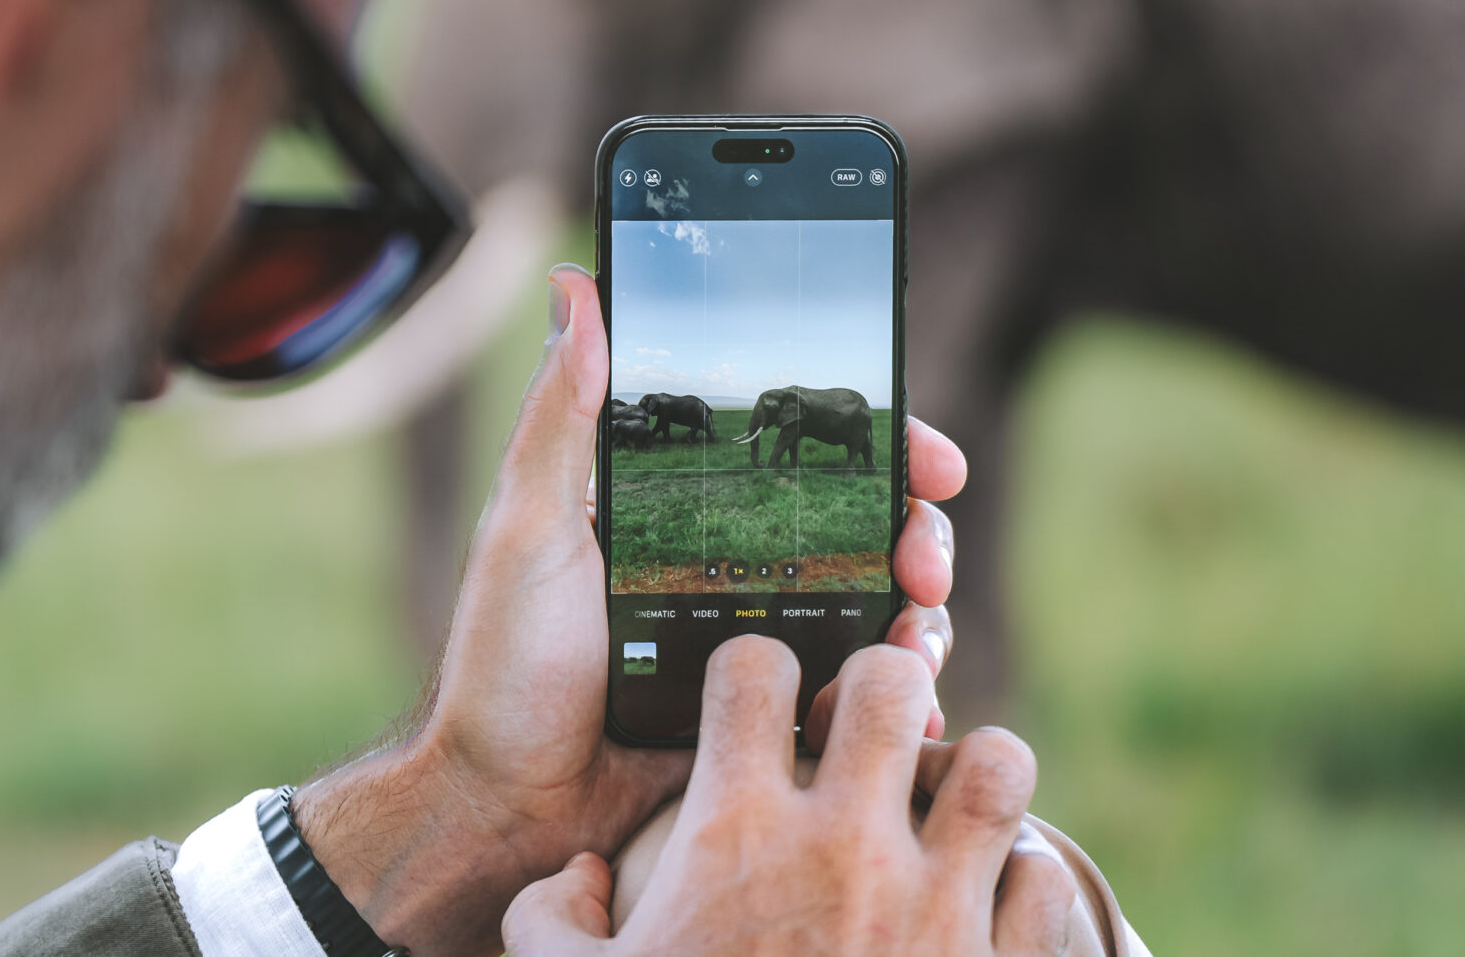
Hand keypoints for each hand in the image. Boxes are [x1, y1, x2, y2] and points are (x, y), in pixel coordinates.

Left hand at [294, 264, 969, 956]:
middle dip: (920, 534)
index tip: (932, 456)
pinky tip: (912, 710)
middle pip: (866, 531)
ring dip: (923, 619)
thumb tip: (575, 283)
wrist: (507, 808)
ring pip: (881, 617)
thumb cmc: (505, 664)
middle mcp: (737, 572)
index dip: (882, 445)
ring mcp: (763, 652)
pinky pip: (860, 706)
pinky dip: (899, 703)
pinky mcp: (774, 728)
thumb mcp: (529, 526)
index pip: (806, 455)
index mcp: (688, 512)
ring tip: (919, 641)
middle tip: (924, 561)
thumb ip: (562, 413)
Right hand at [503, 641, 1074, 954]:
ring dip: (970, 775)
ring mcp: (933, 908)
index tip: (751, 707)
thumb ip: (550, 922)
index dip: (751, 669)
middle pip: (890, 681)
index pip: (754, 668)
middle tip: (861, 732)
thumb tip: (577, 878)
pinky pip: (1041, 877)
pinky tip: (978, 903)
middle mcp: (842, 849)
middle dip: (878, 688)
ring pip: (996, 763)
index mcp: (735, 834)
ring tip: (938, 806)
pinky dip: (1016, 880)